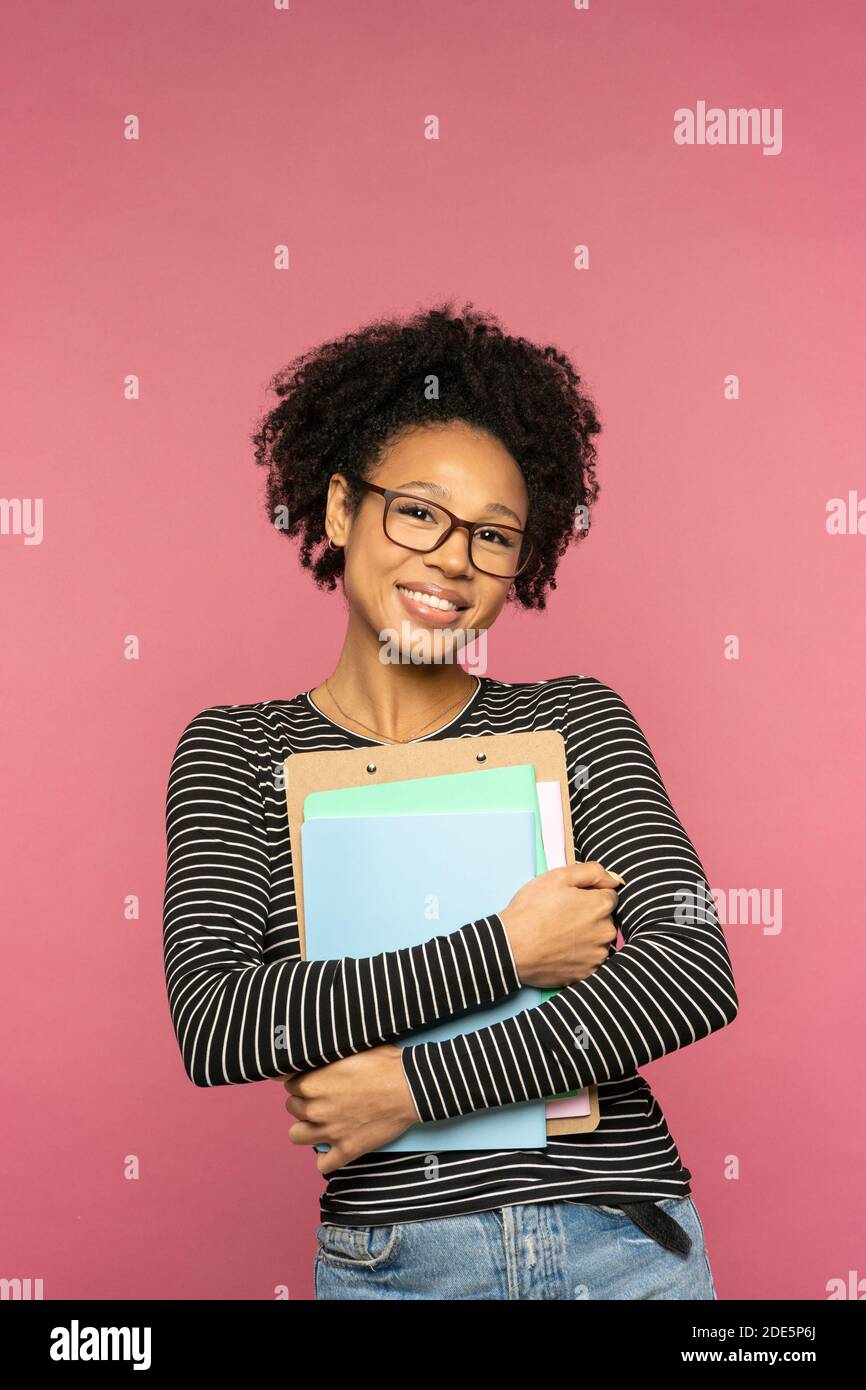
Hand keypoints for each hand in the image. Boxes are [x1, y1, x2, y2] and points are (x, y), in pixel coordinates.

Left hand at [277, 1045, 418, 1175]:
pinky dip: (325, 1157)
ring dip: (306, 1128)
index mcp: (313, 1082)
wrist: (410, 1087)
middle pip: (292, 1107)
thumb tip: (313, 1052)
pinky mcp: (347, 1149)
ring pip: (296, 1135)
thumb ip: (325, 1055)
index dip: (302, 1081)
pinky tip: (333, 1147)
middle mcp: (316, 1108)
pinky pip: (322, 1164)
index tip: (313, 1080)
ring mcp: (330, 1132)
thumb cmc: (384, 1063)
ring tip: (321, 1121)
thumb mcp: (349, 1047)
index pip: (289, 1084)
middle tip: (322, 1097)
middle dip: (304, 1101)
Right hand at [499, 860, 622, 987]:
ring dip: (586, 936)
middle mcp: (606, 932)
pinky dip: (580, 955)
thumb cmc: (531, 909)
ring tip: (559, 934)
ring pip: (598, 940)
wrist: (510, 947)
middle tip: (562, 916)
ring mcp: (597, 955)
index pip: (609, 895)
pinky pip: (590, 959)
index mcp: (601, 906)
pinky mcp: (587, 973)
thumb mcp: (557, 877)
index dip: (589, 895)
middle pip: (605, 919)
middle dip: (590, 915)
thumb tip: (615, 879)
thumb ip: (591, 872)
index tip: (570, 899)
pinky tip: (561, 950)